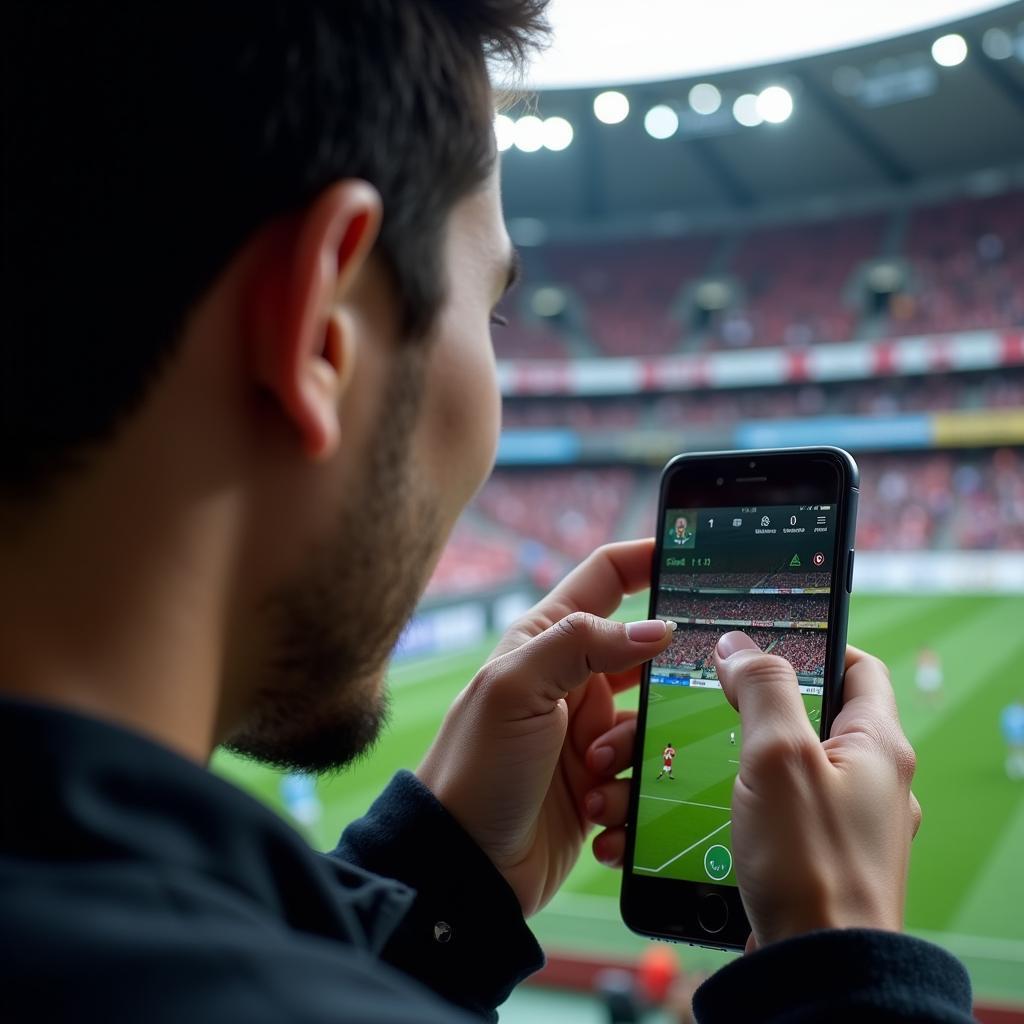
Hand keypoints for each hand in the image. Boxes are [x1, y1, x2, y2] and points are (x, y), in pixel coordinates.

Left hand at [416, 540, 672, 916]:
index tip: (697, 553)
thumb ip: (580, 643)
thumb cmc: (477, 767)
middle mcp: (571, 680)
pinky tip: (595, 811)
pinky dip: (630, 794)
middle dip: (663, 677)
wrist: (464, 865)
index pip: (607, 578)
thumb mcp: (516, 688)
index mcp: (547, 640)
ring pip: (652, 720)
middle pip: (645, 656)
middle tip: (683, 692)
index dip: (648, 558)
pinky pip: (644, 774)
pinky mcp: (600, 781)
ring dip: (635, 749)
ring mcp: (588, 732)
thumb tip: (653, 627)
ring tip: (594, 772)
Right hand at [713, 632, 921, 950]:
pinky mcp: (813, 857)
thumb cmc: (810, 864)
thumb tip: (739, 644)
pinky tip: (693, 809)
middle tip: (704, 700)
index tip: (763, 638)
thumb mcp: (780, 754)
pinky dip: (732, 802)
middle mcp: (869, 781)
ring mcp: (843, 822)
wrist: (818, 974)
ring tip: (682, 761)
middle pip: (808, 716)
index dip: (813, 642)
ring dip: (729, 759)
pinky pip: (771, 811)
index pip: (858, 666)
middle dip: (749, 707)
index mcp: (878, 745)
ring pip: (780, 767)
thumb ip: (762, 687)